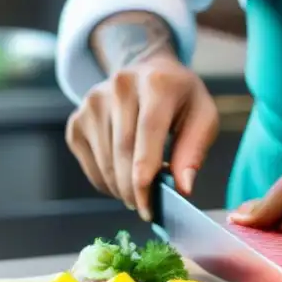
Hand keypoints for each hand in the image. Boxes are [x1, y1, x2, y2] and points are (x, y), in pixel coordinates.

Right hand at [65, 57, 218, 219]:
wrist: (148, 72)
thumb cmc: (180, 99)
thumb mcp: (203, 117)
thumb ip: (194, 152)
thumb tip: (183, 188)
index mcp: (155, 83)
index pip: (146, 136)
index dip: (146, 178)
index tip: (149, 209)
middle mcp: (119, 87)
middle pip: (121, 153)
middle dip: (133, 191)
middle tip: (145, 208)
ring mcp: (93, 102)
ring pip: (104, 163)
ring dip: (121, 189)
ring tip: (139, 190)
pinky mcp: (78, 119)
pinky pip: (90, 165)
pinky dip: (106, 182)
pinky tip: (123, 177)